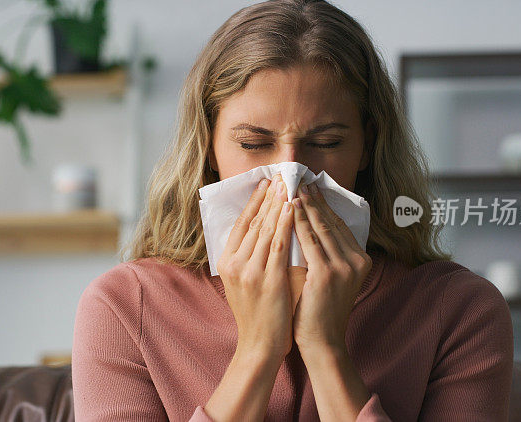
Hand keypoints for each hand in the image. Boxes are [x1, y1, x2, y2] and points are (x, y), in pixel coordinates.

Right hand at [216, 173, 295, 360]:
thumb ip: (247, 257)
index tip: (265, 184)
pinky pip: (279, 246)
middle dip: (269, 197)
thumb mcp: (242, 281)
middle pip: (254, 222)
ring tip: (289, 186)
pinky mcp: (268, 280)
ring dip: (279, 205)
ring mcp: (250, 271)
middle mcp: (235, 263)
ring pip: (266, 230)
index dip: (254, 202)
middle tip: (281, 176)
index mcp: (226, 262)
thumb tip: (259, 231)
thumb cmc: (255, 314)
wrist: (259, 345)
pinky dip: (286, 225)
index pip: (240, 224)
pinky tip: (293, 210)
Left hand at [289, 182, 372, 353]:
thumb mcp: (328, 277)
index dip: (322, 204)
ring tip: (291, 187)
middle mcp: (357, 260)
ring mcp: (344, 267)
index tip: (309, 186)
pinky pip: (308, 241)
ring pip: (320, 227)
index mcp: (360, 260)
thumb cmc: (319, 310)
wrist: (321, 342)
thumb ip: (324, 253)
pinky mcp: (327, 274)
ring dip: (304, 204)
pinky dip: (297, 222)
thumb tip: (308, 225)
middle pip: (330, 221)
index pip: (338, 224)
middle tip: (298, 178)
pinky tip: (286, 209)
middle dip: (312, 198)